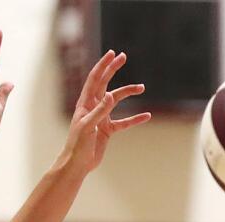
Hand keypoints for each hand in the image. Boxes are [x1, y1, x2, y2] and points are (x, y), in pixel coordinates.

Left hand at [61, 51, 150, 174]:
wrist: (77, 164)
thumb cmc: (78, 145)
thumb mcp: (88, 126)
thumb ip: (100, 110)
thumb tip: (110, 95)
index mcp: (85, 103)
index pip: (95, 79)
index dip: (103, 65)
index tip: (113, 54)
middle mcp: (93, 107)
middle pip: (104, 83)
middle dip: (113, 69)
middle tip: (123, 56)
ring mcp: (101, 118)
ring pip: (116, 100)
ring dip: (128, 93)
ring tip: (142, 87)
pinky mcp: (107, 130)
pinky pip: (124, 122)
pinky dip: (135, 119)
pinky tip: (146, 116)